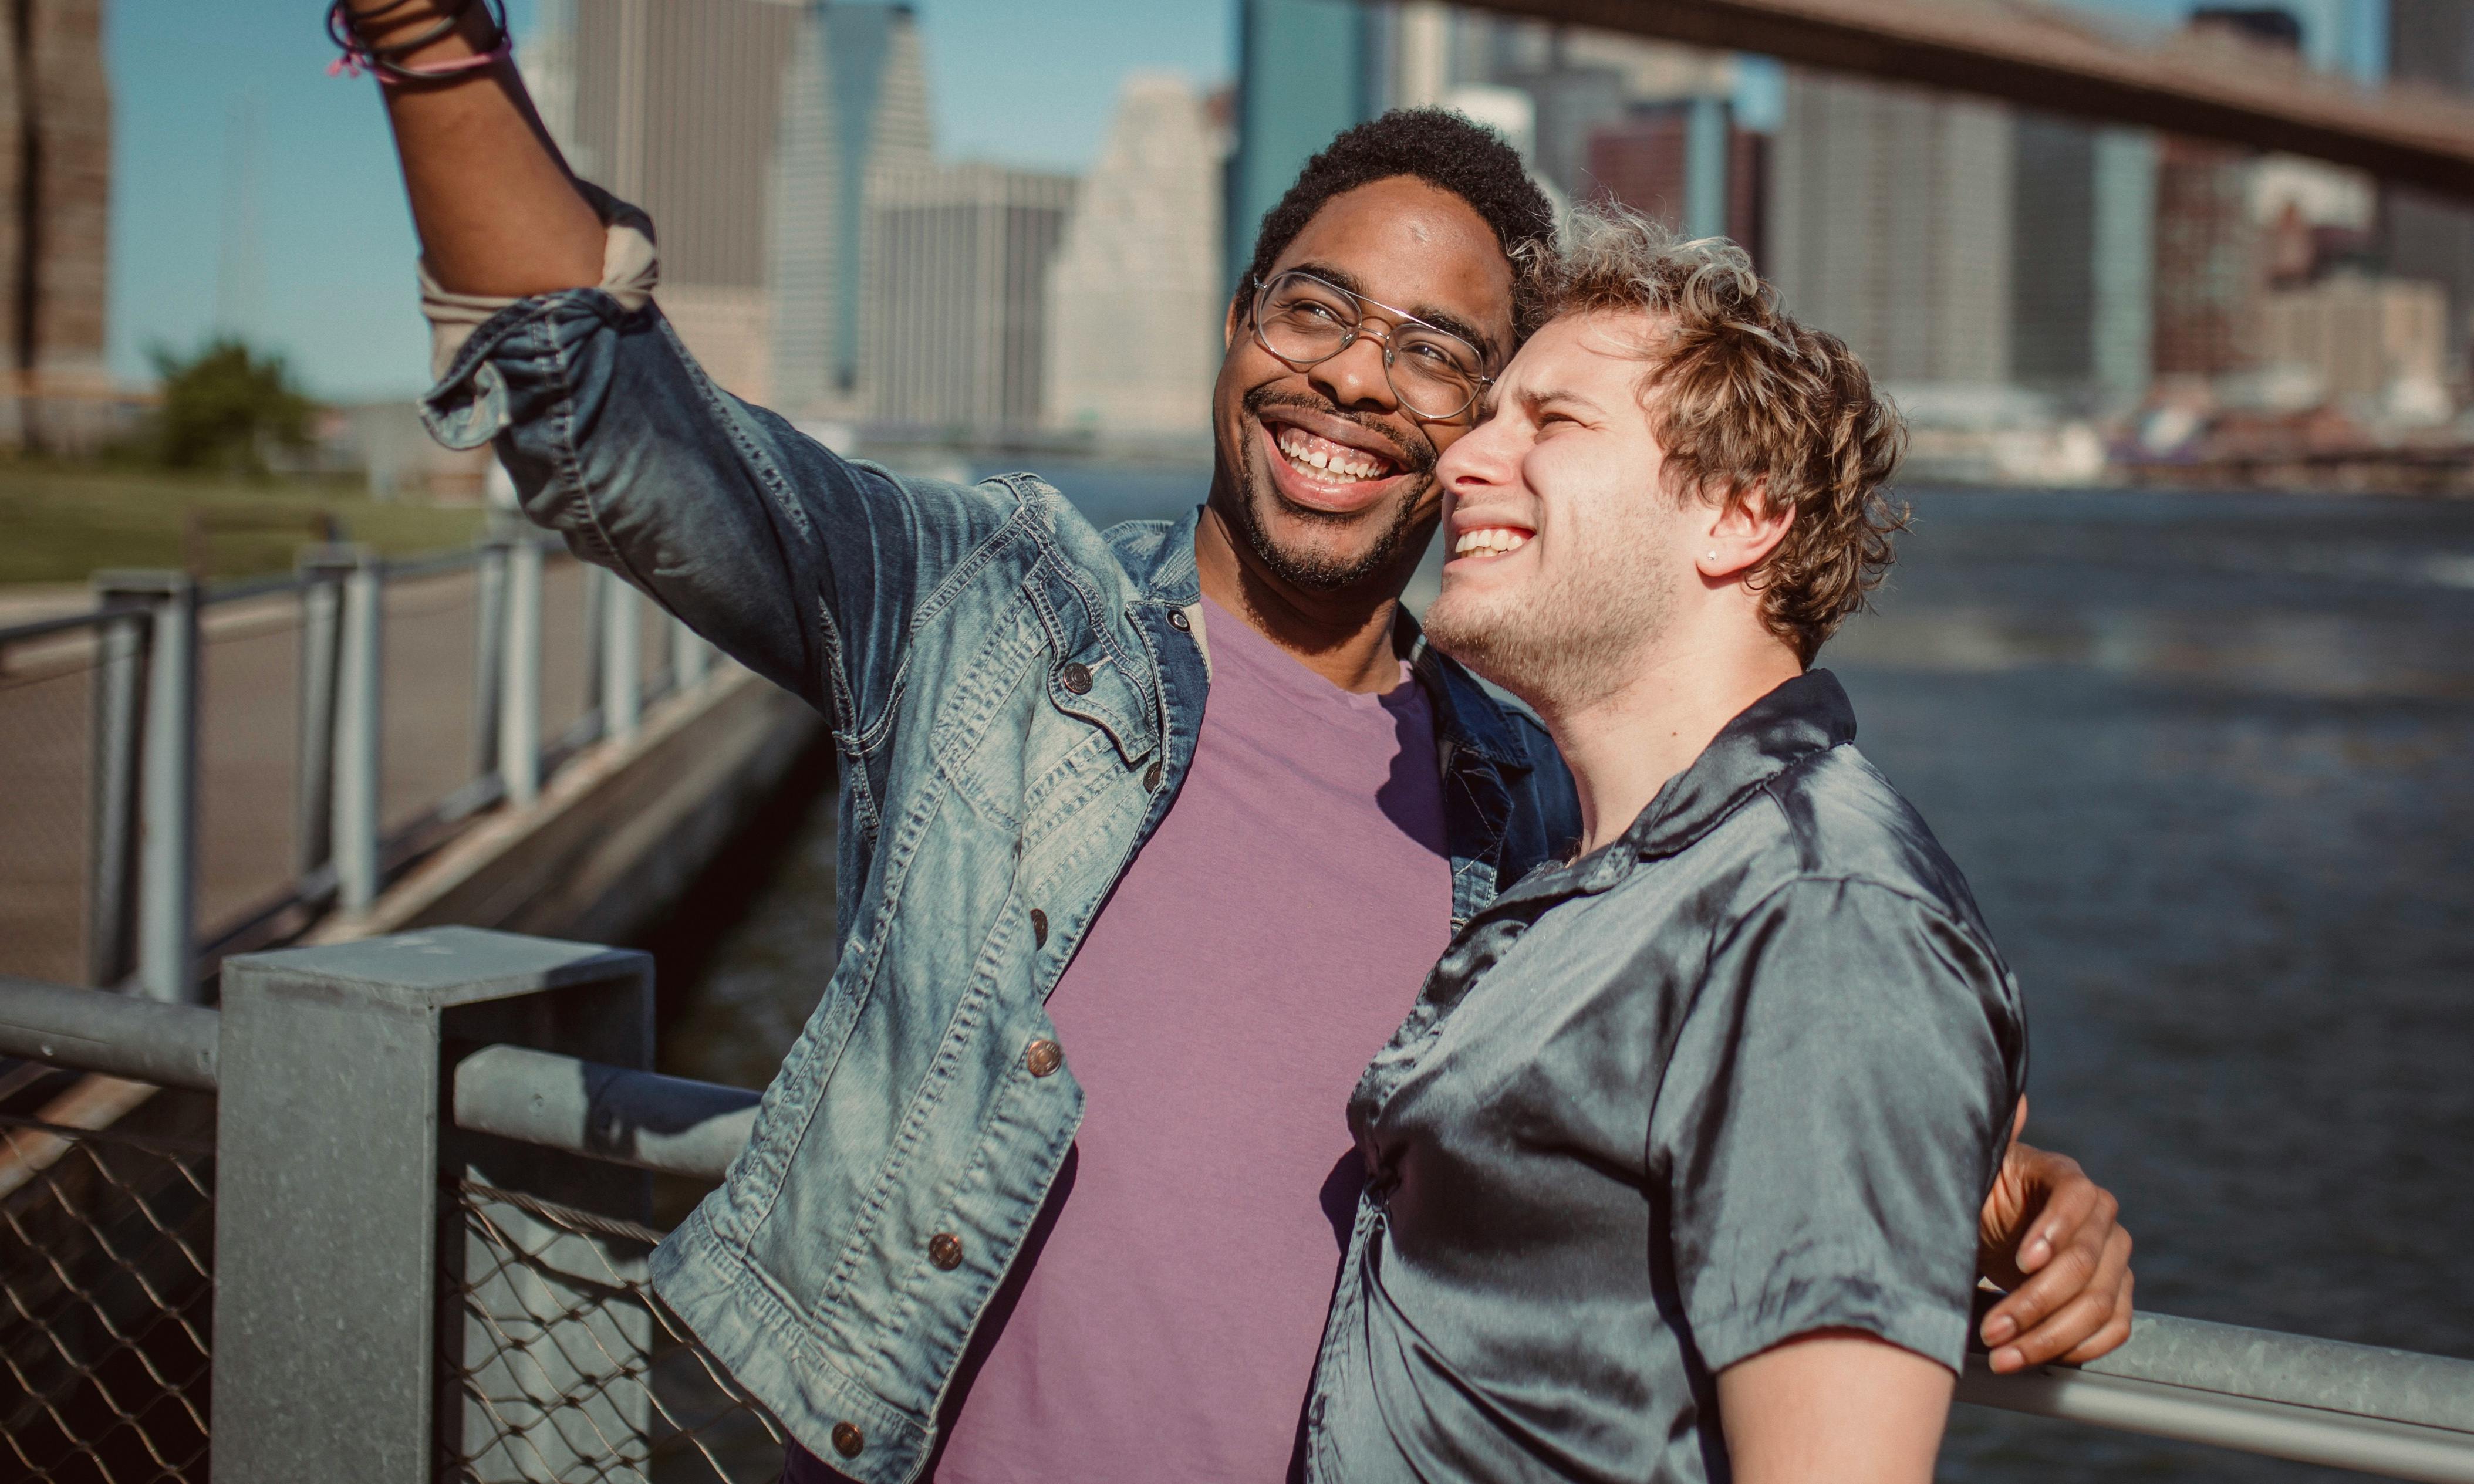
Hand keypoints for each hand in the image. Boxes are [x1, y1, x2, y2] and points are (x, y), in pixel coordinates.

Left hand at [1974, 1098, 2133, 1373]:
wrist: (1992, 1226)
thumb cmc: (1978, 1193)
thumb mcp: (1976, 1168)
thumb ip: (1996, 1138)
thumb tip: (2016, 1102)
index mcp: (2065, 1178)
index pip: (2078, 1198)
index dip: (2054, 1230)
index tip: (2019, 1261)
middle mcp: (2101, 1217)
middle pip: (2084, 1264)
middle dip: (2034, 1303)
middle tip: (1991, 1329)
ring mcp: (2113, 1258)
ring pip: (2099, 1303)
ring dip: (2050, 1337)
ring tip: (2003, 1355)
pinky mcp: (2115, 1292)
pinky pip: (2114, 1327)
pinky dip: (2080, 1349)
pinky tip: (2037, 1358)